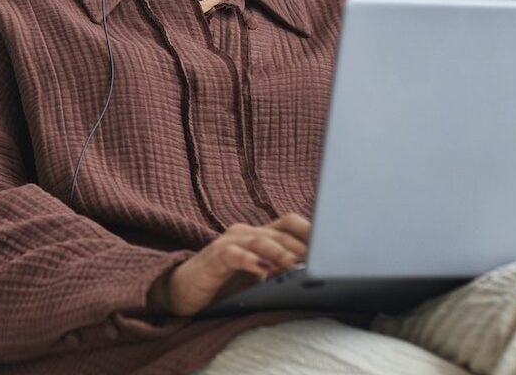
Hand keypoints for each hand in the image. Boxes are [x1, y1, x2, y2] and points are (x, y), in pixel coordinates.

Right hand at [147, 214, 309, 316]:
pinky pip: (233, 254)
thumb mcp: (258, 278)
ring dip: (280, 252)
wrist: (182, 291)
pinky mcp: (214, 258)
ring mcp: (229, 243)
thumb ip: (281, 272)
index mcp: (259, 235)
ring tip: (294, 265)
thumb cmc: (223, 285)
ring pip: (260, 240)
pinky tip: (262, 270)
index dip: (311, 230)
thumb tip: (316, 278)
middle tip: (321, 261)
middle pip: (280, 231)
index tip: (334, 245)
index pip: (290, 224)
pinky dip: (249, 260)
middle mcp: (246, 233)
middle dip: (302, 246)